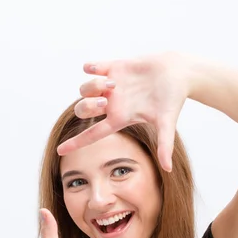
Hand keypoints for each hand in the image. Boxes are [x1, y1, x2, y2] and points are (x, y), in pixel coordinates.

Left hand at [56, 51, 190, 171]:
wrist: (178, 73)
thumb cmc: (173, 100)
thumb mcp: (166, 124)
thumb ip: (165, 146)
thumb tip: (168, 170)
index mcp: (119, 119)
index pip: (92, 135)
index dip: (75, 143)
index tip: (59, 151)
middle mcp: (112, 104)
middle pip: (83, 111)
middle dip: (87, 107)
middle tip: (104, 101)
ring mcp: (111, 86)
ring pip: (84, 88)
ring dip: (92, 86)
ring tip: (112, 82)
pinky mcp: (114, 67)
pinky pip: (92, 67)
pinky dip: (90, 68)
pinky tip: (96, 68)